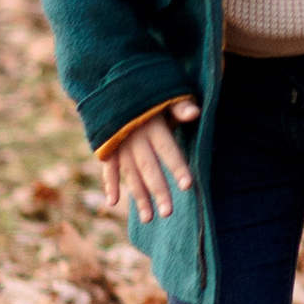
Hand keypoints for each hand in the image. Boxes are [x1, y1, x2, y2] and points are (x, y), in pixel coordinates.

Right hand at [101, 101, 197, 221]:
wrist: (113, 85)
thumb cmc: (149, 94)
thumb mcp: (166, 96)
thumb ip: (180, 106)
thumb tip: (195, 112)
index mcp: (154, 127)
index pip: (168, 150)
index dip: (178, 167)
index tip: (188, 186)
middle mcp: (136, 139)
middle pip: (149, 169)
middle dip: (159, 191)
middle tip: (168, 213)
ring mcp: (120, 145)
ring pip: (130, 175)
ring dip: (139, 197)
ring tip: (148, 219)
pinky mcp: (108, 148)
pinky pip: (108, 169)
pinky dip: (109, 184)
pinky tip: (113, 202)